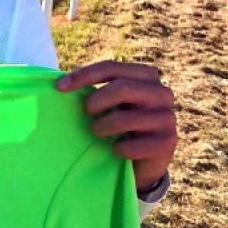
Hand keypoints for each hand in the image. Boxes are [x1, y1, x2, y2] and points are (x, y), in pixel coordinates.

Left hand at [57, 61, 176, 190]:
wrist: (145, 160)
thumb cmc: (121, 124)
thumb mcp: (111, 102)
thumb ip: (95, 87)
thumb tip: (59, 82)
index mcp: (147, 76)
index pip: (112, 67)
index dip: (84, 75)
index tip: (59, 88)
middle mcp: (162, 93)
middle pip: (122, 88)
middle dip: (96, 101)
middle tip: (86, 113)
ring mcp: (168, 118)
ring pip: (124, 118)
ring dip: (102, 127)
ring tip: (98, 132)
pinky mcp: (168, 143)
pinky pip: (131, 145)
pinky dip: (117, 149)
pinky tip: (116, 150)